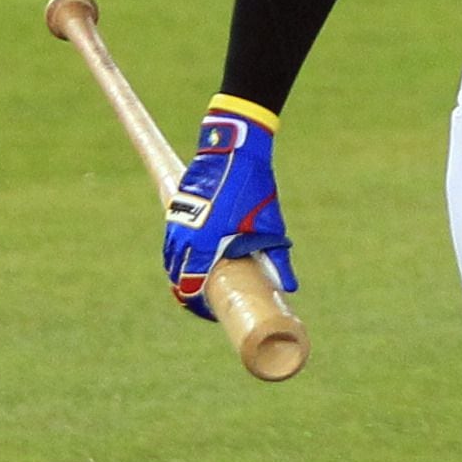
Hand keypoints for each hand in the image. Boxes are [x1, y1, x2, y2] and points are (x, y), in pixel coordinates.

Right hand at [162, 99, 295, 319]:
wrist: (233, 149)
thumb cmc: (253, 187)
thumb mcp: (269, 223)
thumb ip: (277, 256)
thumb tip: (290, 286)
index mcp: (206, 242)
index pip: (191, 285)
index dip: (198, 304)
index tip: (210, 312)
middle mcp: (185, 235)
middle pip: (176, 275)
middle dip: (187, 291)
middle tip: (204, 302)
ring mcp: (177, 220)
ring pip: (171, 257)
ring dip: (180, 272)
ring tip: (197, 284)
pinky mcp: (176, 208)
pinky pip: (172, 240)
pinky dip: (178, 253)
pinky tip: (191, 259)